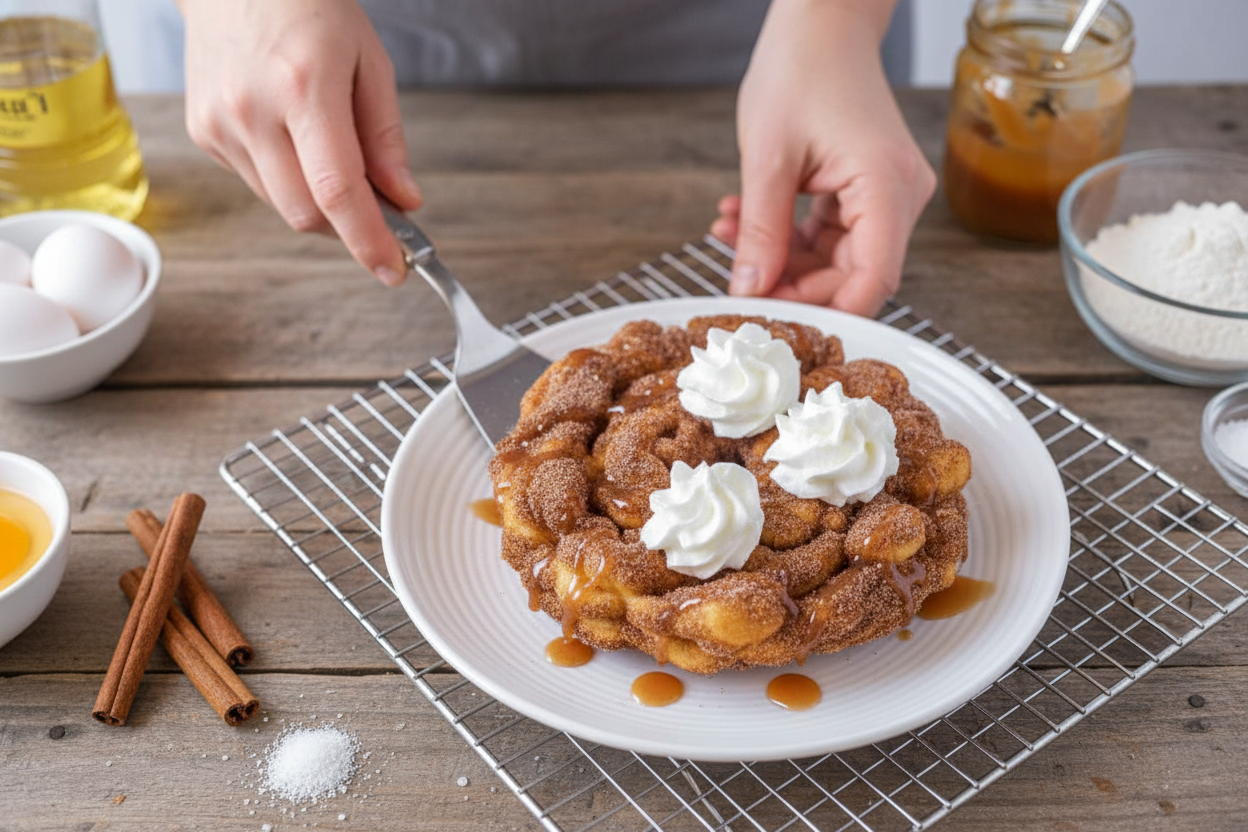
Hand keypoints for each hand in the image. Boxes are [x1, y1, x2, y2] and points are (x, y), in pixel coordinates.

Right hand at [177, 0, 420, 284]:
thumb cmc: (308, 7)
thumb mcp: (369, 62)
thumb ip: (386, 139)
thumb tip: (404, 202)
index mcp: (303, 87)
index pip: (337, 191)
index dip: (368, 241)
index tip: (393, 269)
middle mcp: (252, 110)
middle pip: (306, 214)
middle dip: (347, 226)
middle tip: (377, 209)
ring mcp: (219, 124)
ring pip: (281, 206)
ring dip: (318, 203)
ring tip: (331, 151)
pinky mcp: (202, 133)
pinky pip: (258, 184)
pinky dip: (287, 180)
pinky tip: (292, 137)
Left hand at [712, 0, 935, 315]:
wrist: (820, 22)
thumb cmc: (800, 69)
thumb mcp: (767, 160)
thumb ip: (760, 233)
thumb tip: (749, 291)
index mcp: (886, 188)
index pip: (871, 281)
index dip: (823, 311)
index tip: (772, 320)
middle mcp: (898, 197)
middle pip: (852, 276)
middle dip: (789, 285)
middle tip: (734, 281)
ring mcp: (886, 196)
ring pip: (834, 260)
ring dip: (779, 258)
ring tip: (727, 235)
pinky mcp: (866, 192)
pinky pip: (829, 235)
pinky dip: (787, 236)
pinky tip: (743, 219)